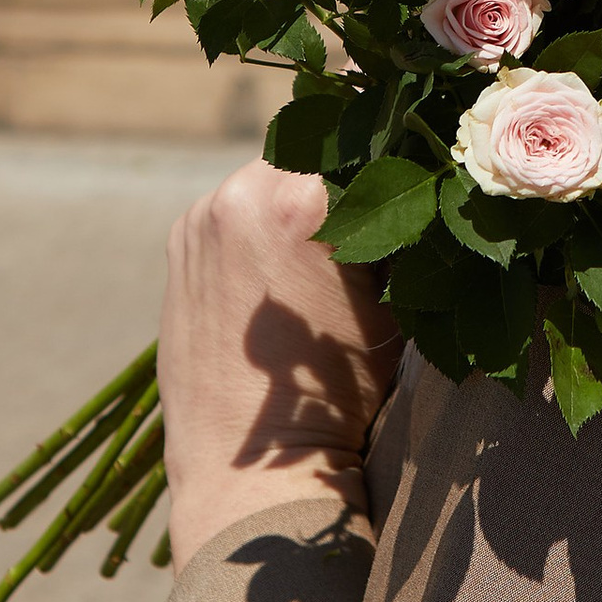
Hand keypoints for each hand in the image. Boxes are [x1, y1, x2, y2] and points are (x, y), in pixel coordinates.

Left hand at [159, 161, 405, 564]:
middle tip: (373, 216)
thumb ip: (399, 227)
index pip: (364, 133)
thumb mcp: (392, 301)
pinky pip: (237, 209)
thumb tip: (422, 172)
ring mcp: (201, 217)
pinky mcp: (180, 241)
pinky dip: (263, 225)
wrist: (251, 467)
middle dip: (345, 175)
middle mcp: (239, 193)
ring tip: (323, 255)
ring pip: (273, 175)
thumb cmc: (340, 395)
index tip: (417, 165)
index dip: (397, 146)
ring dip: (300, 199)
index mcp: (298, 201)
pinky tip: (282, 275)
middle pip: (314, 149)